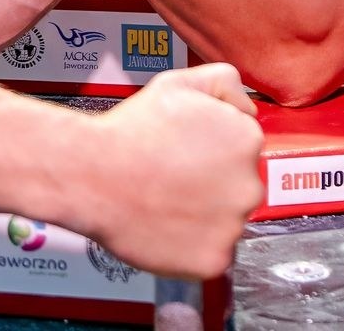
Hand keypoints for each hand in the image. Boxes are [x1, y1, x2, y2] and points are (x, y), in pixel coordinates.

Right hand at [78, 64, 262, 279]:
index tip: (184, 154)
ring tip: (164, 202)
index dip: (211, 151)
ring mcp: (233, 226)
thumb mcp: (178, 83)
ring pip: (225, 222)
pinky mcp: (214, 260)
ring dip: (202, 216)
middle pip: (238, 188)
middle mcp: (250, 185)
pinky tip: (165, 226)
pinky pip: (211, 255)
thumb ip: (224, 82)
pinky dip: (191, 246)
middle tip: (172, 180)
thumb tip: (248, 107)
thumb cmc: (132, 130)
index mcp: (247, 140)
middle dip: (211, 185)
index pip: (242, 150)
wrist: (93, 174)